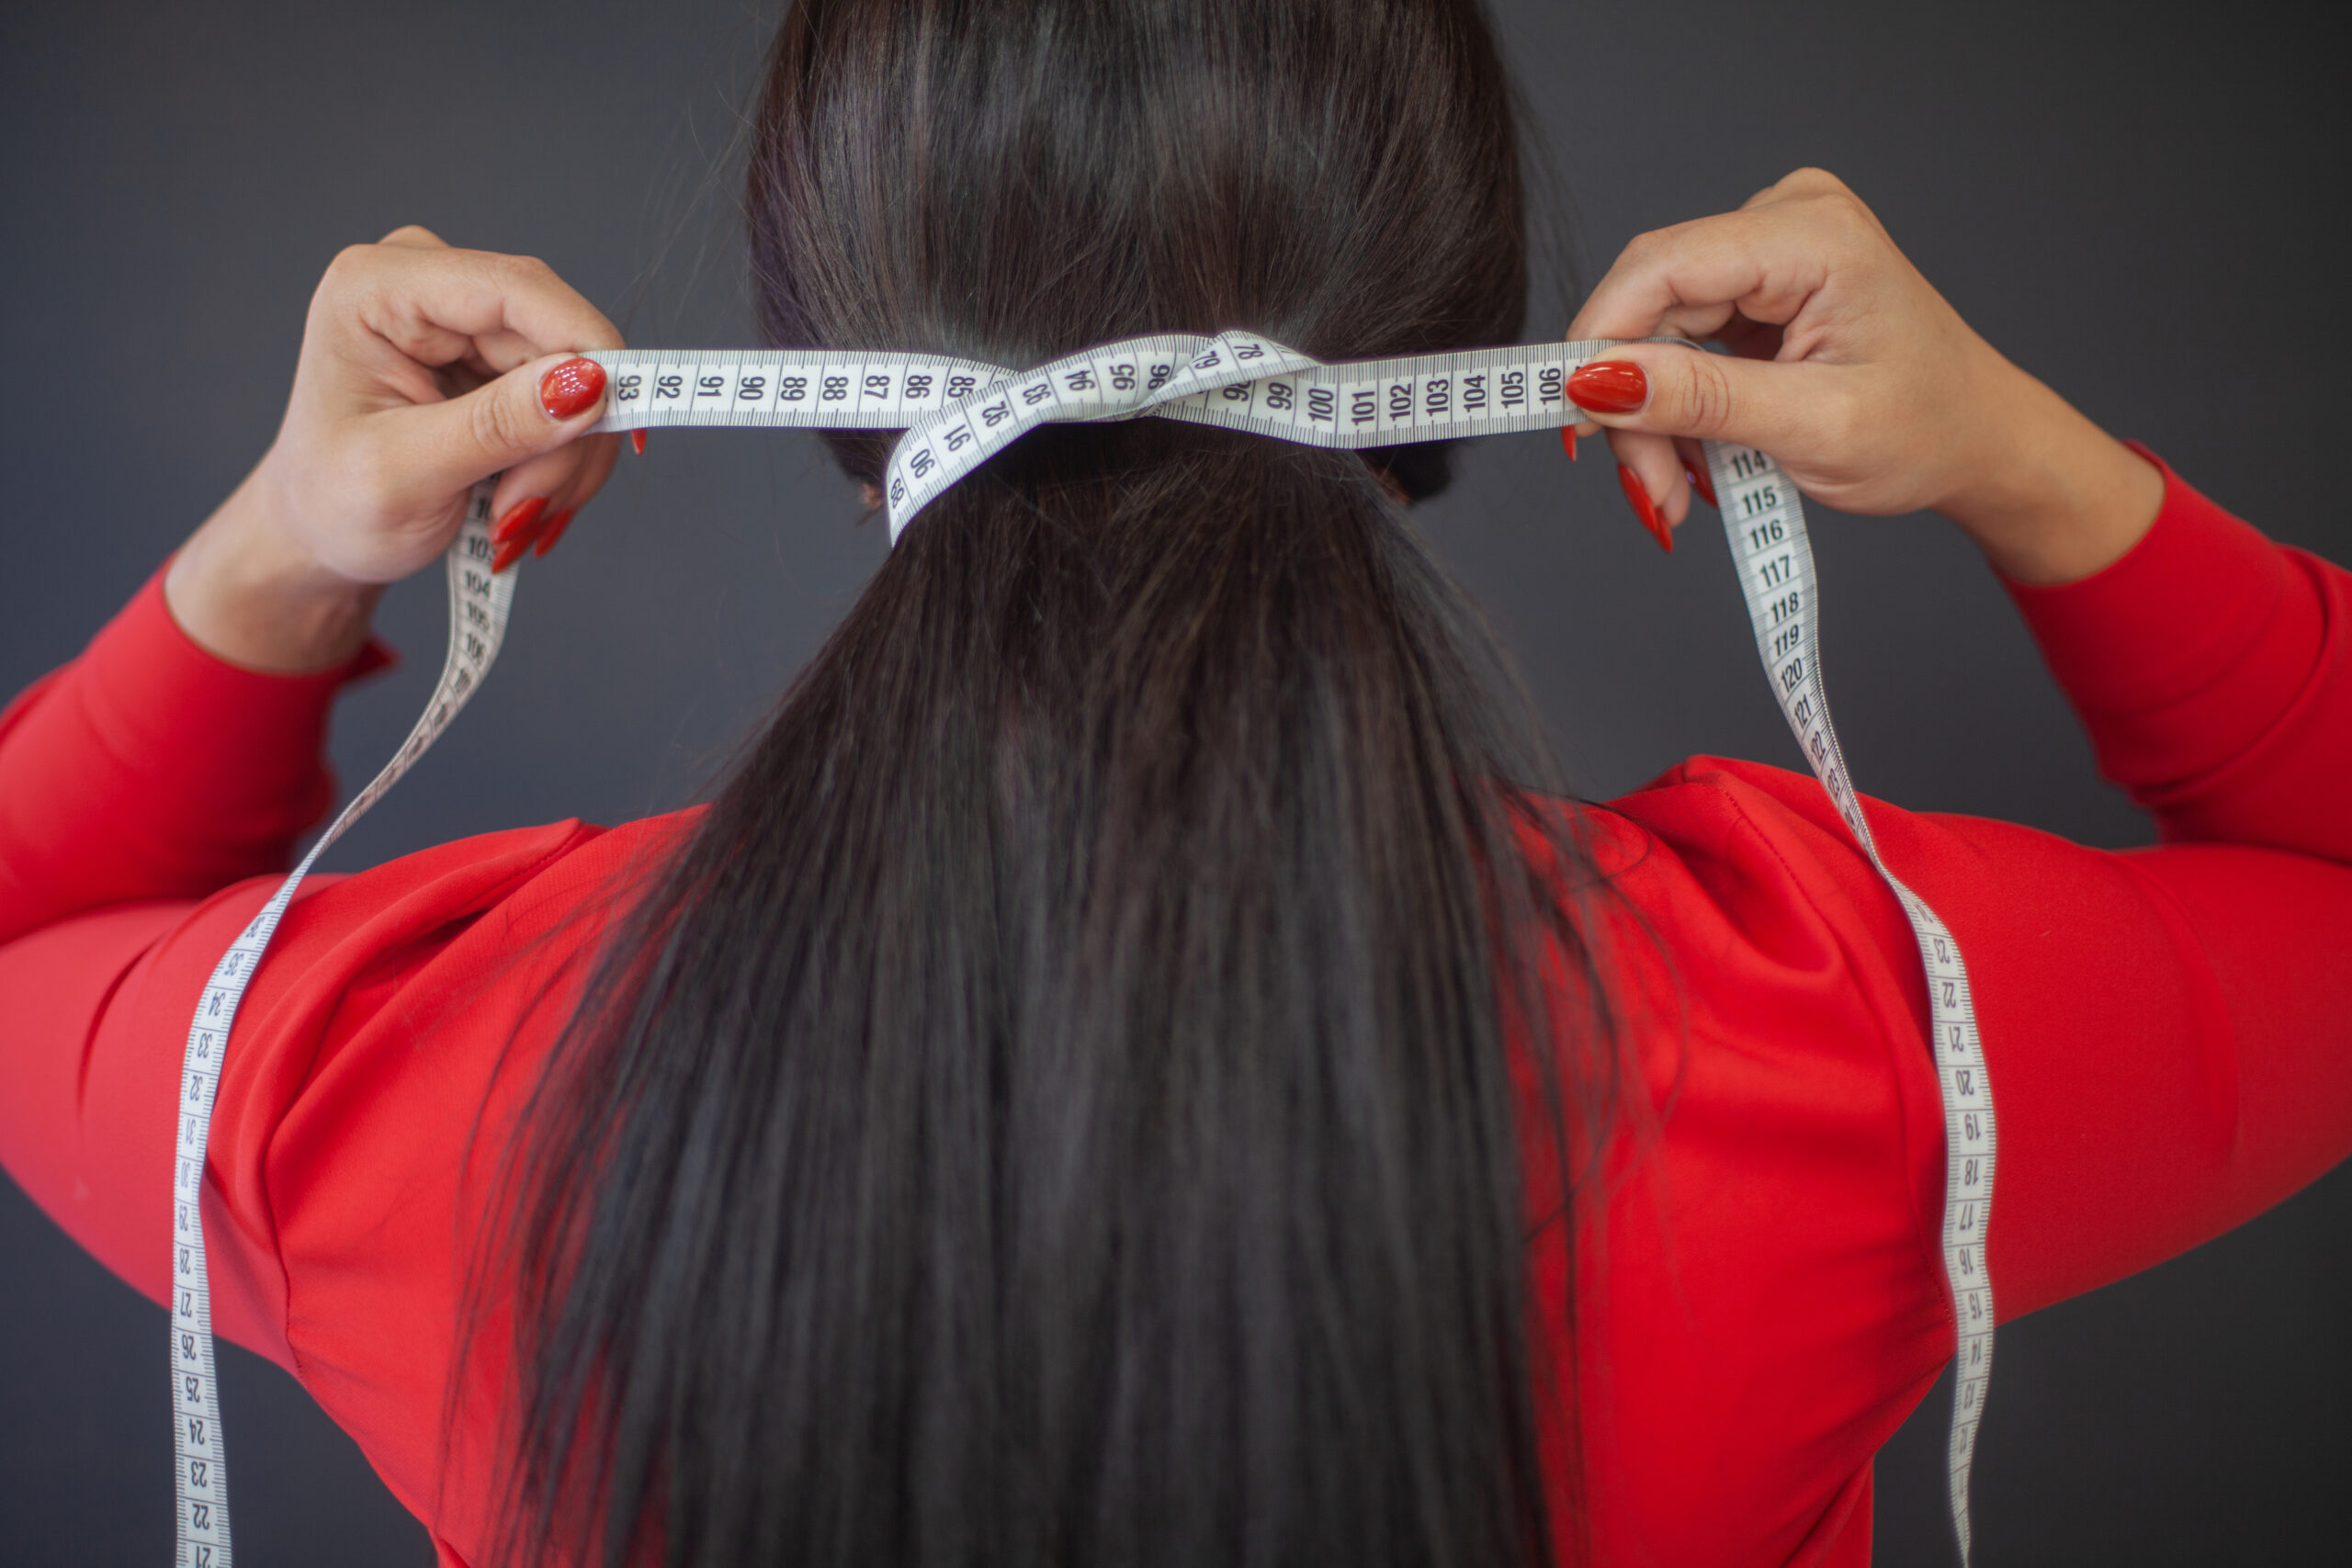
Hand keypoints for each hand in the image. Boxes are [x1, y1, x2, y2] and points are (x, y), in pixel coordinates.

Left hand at [166, 227, 623, 670]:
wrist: (317, 534)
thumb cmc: (333, 504)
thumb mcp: (406, 474)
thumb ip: (496, 425)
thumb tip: (588, 383)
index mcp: (379, 288)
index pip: (516, 289)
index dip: (585, 347)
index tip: (619, 421)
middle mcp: (427, 285)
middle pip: (556, 338)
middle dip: (564, 435)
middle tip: (531, 513)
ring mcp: (465, 319)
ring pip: (578, 375)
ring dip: (568, 457)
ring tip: (515, 516)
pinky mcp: (494, 355)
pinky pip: (572, 398)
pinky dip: (563, 458)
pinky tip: (522, 496)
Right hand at [1563, 169, 2161, 582]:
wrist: (1980, 442)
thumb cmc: (1927, 432)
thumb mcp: (1813, 429)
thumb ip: (1703, 400)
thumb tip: (1599, 381)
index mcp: (1816, 238)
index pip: (1663, 265)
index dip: (1601, 340)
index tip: (1577, 423)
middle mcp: (1788, 219)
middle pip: (1652, 304)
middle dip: (1633, 404)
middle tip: (1649, 491)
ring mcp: (1771, 246)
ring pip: (1656, 330)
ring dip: (1650, 418)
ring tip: (1675, 490)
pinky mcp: (1759, 281)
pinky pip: (1679, 339)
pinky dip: (1675, 406)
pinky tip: (1694, 455)